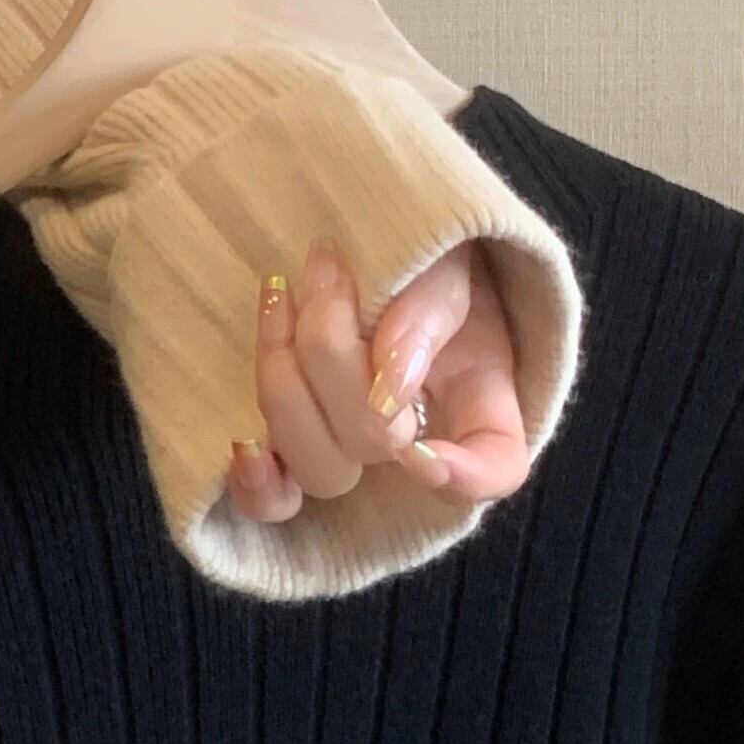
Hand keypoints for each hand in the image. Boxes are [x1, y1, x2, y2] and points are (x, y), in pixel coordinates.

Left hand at [224, 239, 526, 525]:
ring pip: (318, 464)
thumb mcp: (442, 265)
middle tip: (329, 272)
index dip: (467, 476)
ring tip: (284, 297)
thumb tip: (389, 386)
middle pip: (374, 444)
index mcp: (477, 395)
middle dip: (334, 356)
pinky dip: (258, 481)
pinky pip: (275, 500)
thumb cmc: (415, 254)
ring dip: (288, 378)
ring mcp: (350, 449)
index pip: (497, 466)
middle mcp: (417, 438)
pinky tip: (245, 446)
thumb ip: (426, 315)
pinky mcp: (292, 449)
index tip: (422, 450)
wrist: (358, 243)